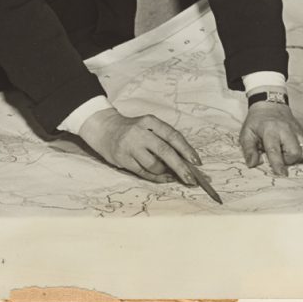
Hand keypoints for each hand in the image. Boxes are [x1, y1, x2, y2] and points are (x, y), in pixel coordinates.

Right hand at [79, 108, 201, 184]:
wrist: (104, 129)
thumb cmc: (133, 130)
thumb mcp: (149, 127)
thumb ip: (165, 140)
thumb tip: (186, 161)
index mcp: (150, 121)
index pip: (172, 135)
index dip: (186, 150)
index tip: (197, 162)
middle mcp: (140, 132)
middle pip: (165, 151)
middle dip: (181, 167)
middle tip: (192, 179)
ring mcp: (130, 146)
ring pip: (154, 165)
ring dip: (166, 173)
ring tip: (170, 174)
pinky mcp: (123, 159)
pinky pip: (144, 173)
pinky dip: (156, 178)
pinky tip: (163, 177)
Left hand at [240, 102, 302, 175]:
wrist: (269, 104)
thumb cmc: (257, 122)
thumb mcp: (246, 133)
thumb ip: (248, 149)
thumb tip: (252, 164)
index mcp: (270, 131)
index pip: (274, 150)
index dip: (278, 163)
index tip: (281, 174)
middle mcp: (286, 130)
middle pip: (295, 152)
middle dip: (289, 160)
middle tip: (280, 156)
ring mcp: (297, 130)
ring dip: (299, 157)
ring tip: (287, 153)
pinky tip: (296, 151)